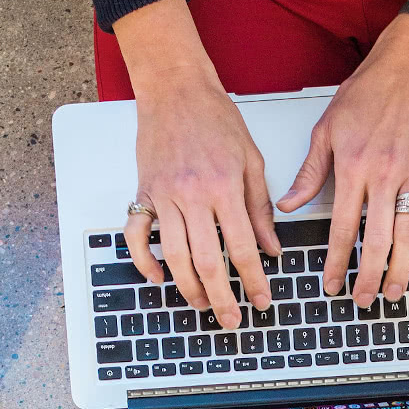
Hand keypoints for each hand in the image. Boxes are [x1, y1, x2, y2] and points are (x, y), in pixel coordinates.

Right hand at [114, 0, 278, 329]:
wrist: (174, 88)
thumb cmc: (215, 118)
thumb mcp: (251, 160)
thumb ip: (260, 207)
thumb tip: (272, 249)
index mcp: (223, 187)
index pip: (241, 247)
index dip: (253, 280)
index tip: (262, 300)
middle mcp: (192, 195)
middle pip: (206, 261)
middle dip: (222, 297)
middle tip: (232, 320)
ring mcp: (163, 196)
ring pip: (173, 256)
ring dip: (188, 288)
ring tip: (203, 305)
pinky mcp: (143, 193)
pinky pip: (136, 236)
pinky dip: (144, 261)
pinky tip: (158, 278)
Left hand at [277, 8, 408, 308]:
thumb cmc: (366, 94)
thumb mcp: (326, 129)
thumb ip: (309, 173)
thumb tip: (287, 206)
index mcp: (354, 165)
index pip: (341, 227)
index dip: (335, 261)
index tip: (330, 284)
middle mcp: (385, 173)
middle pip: (376, 239)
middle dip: (368, 276)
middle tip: (362, 300)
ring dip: (401, 269)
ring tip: (392, 292)